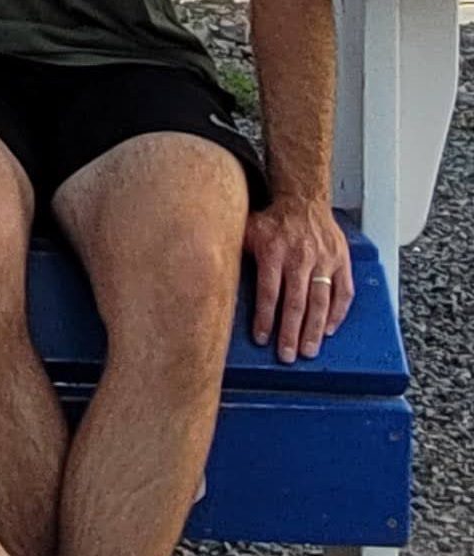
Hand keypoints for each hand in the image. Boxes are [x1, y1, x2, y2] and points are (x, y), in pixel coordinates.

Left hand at [244, 192, 352, 362]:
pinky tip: (329, 329)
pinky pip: (343, 291)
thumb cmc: (272, 219)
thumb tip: (213, 274)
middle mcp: (300, 258)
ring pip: (320, 301)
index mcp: (273, 252)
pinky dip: (338, 313)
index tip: (262, 339)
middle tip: (288, 355)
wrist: (303, 199)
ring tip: (309, 350)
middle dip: (291, 332)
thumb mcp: (246, 231)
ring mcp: (324, 260)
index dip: (265, 318)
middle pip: (295, 302)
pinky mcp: (341, 260)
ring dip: (315, 329)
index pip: (269, 293)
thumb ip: (234, 253)